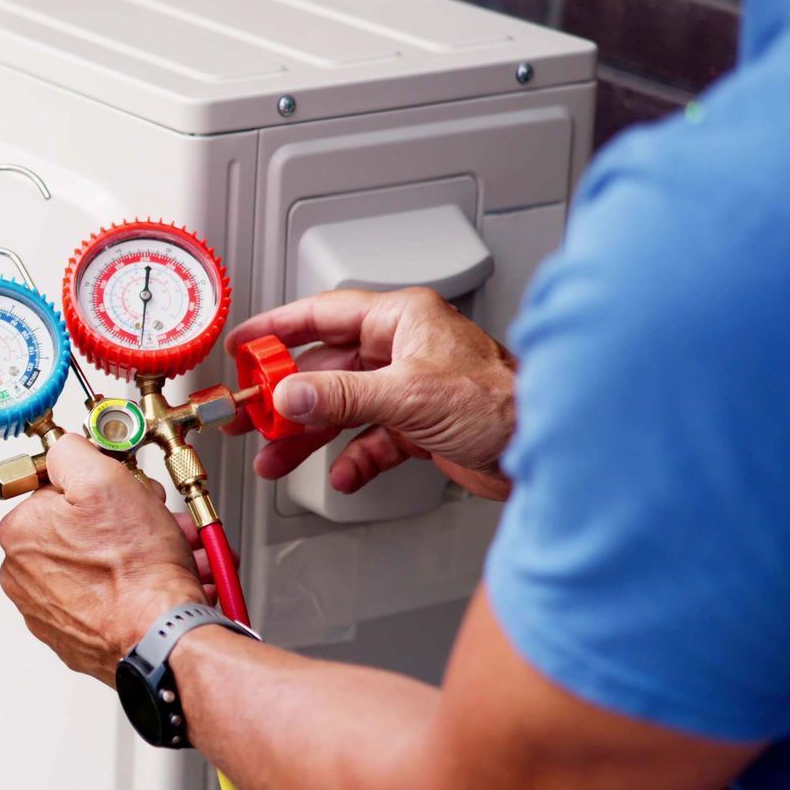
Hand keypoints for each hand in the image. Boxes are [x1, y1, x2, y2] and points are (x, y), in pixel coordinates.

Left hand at [0, 436, 205, 685]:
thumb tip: (64, 447)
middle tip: (158, 522)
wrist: (161, 636)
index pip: (59, 490)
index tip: (126, 493)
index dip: (103, 486)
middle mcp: (24, 576)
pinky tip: (165, 581)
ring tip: (175, 553)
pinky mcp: (77, 636)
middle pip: (82, 529)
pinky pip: (107, 599)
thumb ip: (72, 453)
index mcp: (19, 534)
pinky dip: (135, 587)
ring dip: (139, 552)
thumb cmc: (135, 570)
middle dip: (128, 521)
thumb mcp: (104, 481)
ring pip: (99, 564)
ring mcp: (49, 611)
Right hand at [226, 287, 517, 500]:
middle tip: (250, 414)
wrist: (545, 448)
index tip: (244, 346)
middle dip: (286, 396)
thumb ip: (340, 395)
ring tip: (278, 456)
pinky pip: (372, 439)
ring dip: (311, 435)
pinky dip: (354, 458)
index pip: (322, 314)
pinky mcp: (422, 426)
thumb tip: (288, 395)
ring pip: (344, 407)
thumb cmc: (502, 402)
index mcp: (402, 320)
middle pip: (326, 367)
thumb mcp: (407, 395)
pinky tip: (343, 474)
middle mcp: (404, 349)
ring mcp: (411, 388)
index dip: (277, 330)